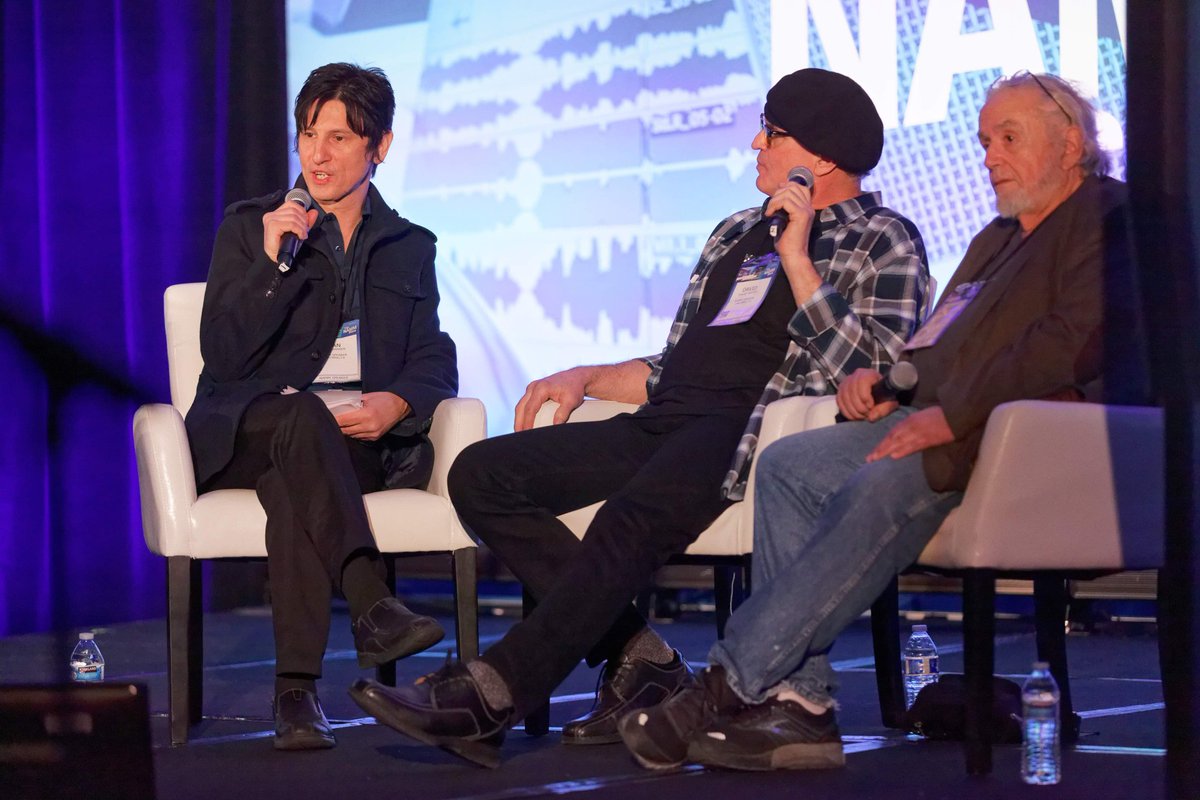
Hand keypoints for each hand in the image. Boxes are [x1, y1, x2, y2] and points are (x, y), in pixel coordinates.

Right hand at [263, 203, 317, 262]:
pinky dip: (298, 230)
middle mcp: (270, 215)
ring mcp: (270, 220)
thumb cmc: (285, 246)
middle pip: (293, 210)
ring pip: (293, 217)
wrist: (279, 259)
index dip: (302, 212)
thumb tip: (314, 212)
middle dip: (303, 221)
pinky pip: (291, 224)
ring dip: (302, 227)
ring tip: (302, 235)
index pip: (291, 204)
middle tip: (305, 231)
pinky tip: (300, 236)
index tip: (305, 224)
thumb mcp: (298, 231)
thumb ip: (306, 221)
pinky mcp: (272, 226)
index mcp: (274, 214)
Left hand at [335, 392, 410, 440]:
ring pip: (351, 435)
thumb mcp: (367, 397)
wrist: (400, 406)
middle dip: (337, 426)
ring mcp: (372, 433)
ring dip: (345, 430)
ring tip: (339, 425)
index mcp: (366, 414)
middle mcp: (369, 426)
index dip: (334, 420)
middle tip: (330, 422)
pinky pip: (359, 437)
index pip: (343, 420)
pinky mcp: (375, 437)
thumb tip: (340, 407)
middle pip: (345, 430)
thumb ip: (354, 403)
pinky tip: (351, 428)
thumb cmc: (385, 399)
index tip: (326, 418)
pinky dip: (354, 433)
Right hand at [513, 367, 589, 430]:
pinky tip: (524, 423)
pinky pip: (525, 403)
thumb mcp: (572, 401)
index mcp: (541, 388)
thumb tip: (555, 426)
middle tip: (520, 437)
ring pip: (521, 405)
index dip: (527, 422)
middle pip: (521, 407)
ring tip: (520, 433)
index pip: (530, 408)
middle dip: (518, 423)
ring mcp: (532, 387)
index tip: (527, 434)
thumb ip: (563, 413)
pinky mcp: (534, 390)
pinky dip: (523, 413)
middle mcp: (534, 386)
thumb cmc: (575, 388)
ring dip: (519, 419)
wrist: (577, 377)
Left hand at [766, 178, 820, 300]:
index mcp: (806, 208)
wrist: (793, 254)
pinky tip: (770, 214)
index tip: (776, 194)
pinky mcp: (801, 215)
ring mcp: (806, 210)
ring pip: (788, 193)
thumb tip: (777, 195)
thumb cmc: (787, 241)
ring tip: (770, 212)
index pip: (800, 187)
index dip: (787, 186)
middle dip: (778, 193)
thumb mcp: (784, 219)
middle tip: (771, 206)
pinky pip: (785, 201)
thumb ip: (783, 207)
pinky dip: (775, 205)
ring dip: (774, 200)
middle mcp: (808, 207)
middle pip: (793, 187)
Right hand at [836, 368, 897, 421]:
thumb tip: (871, 417)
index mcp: (870, 374)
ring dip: (852, 410)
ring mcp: (846, 382)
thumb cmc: (885, 396)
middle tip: (866, 414)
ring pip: (844, 397)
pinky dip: (846, 411)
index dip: (865, 396)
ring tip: (862, 416)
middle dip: (858, 406)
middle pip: (851, 391)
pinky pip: (839, 401)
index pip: (862, 381)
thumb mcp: (889, 403)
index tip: (871, 406)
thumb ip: (883, 409)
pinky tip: (854, 416)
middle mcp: (856, 375)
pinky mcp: (841, 390)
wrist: (879, 394)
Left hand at [866, 407, 954, 461]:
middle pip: (892, 439)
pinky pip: (912, 446)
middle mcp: (911, 427)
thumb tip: (901, 438)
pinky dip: (902, 451)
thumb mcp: (921, 417)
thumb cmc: (939, 415)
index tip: (874, 451)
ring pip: (898, 443)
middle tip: (869, 458)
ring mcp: (919, 434)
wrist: (955, 416)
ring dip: (886, 451)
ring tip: (876, 458)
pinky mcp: (928, 440)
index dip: (883, 443)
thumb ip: (910, 426)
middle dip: (880, 449)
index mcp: (910, 421)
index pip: (892, 433)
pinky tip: (895, 456)